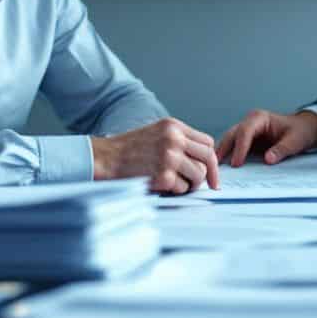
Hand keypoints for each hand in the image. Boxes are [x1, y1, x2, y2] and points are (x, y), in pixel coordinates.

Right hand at [91, 118, 220, 193]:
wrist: (106, 158)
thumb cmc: (129, 149)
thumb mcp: (156, 133)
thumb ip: (179, 141)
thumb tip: (202, 160)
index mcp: (173, 126)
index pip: (207, 142)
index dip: (211, 158)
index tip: (211, 170)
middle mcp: (174, 139)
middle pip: (208, 157)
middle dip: (210, 174)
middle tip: (209, 185)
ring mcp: (169, 157)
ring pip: (198, 174)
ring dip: (191, 184)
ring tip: (178, 184)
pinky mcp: (163, 175)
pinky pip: (183, 188)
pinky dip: (176, 191)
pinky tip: (164, 186)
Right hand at [215, 109, 316, 167]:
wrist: (305, 129)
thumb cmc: (300, 131)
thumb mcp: (295, 141)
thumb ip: (281, 149)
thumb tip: (268, 159)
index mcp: (259, 118)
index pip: (245, 132)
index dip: (239, 148)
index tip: (237, 164)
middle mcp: (250, 122)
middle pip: (231, 135)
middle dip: (223, 150)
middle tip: (216, 167)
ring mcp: (247, 131)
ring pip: (229, 141)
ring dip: (222, 154)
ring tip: (214, 170)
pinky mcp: (247, 141)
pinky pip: (234, 148)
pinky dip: (228, 157)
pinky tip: (222, 168)